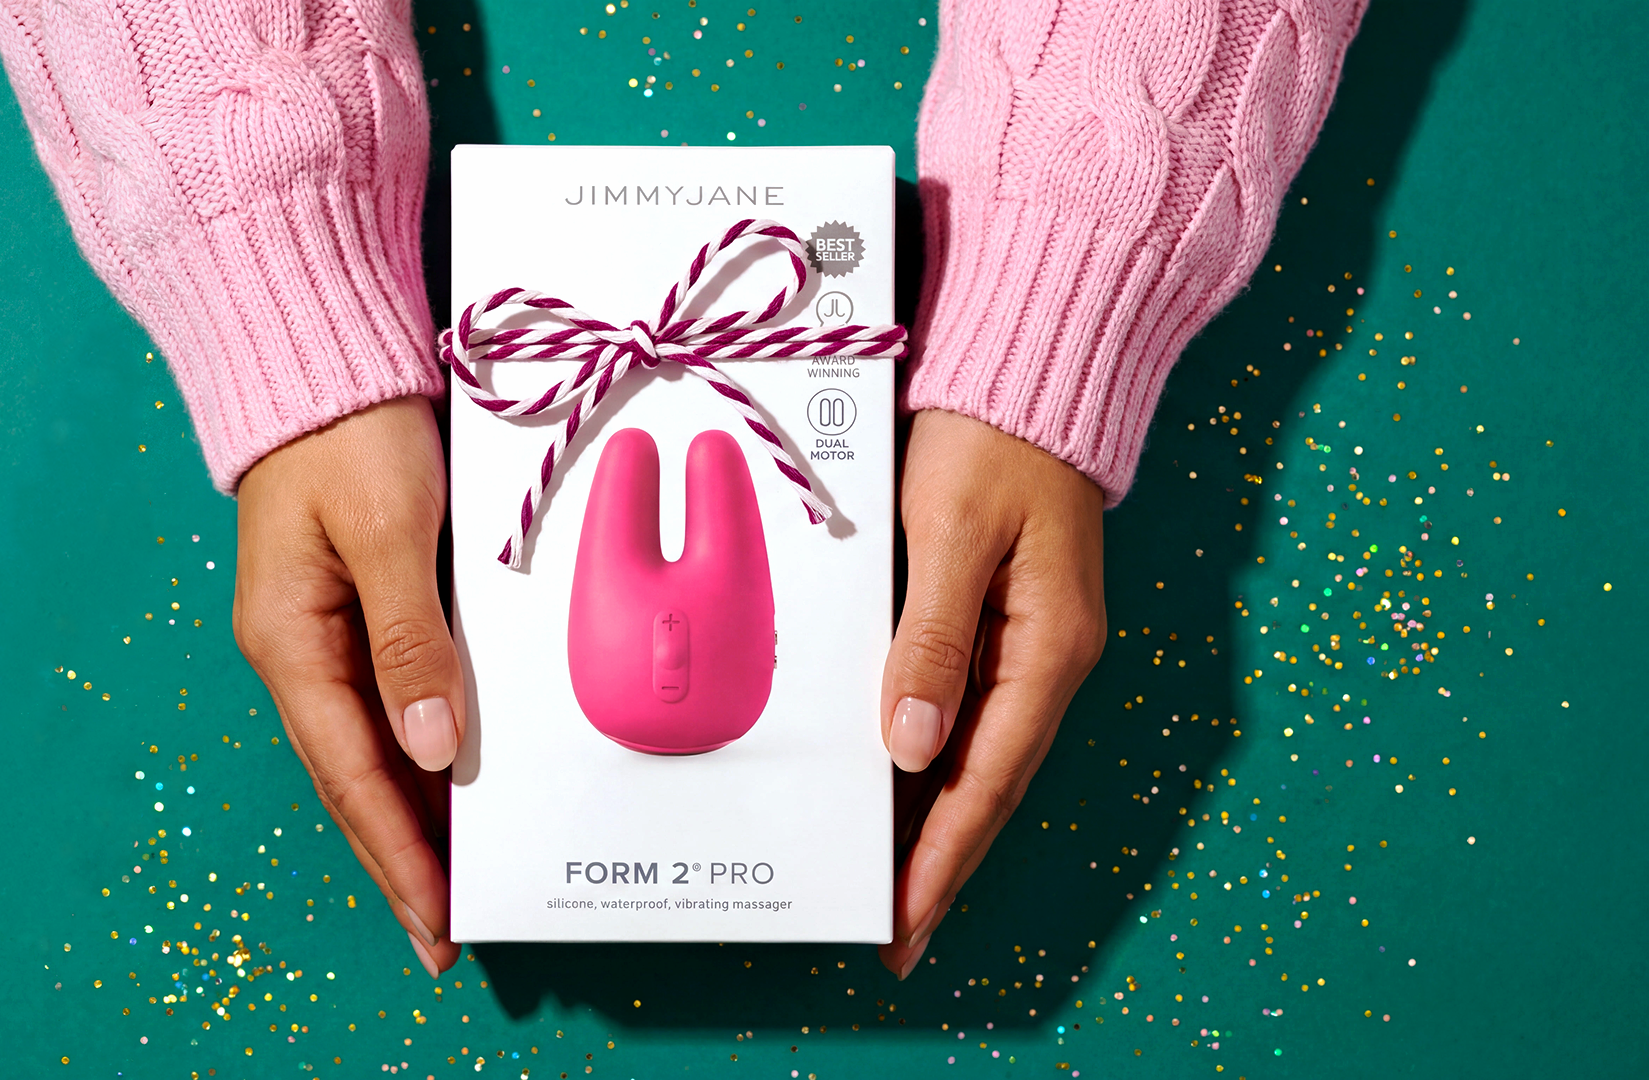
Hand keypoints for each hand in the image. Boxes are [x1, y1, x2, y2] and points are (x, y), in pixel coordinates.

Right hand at [233, 396, 464, 975]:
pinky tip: (447, 794)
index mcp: (289, 642)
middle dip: (397, 860)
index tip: (436, 919)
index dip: (396, 853)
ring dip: (406, 819)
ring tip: (452, 887)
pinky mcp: (346, 610)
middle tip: (444, 933)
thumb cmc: (346, 430)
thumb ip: (410, 640)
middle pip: (351, 780)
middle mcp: (294, 652)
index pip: (350, 775)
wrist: (316, 357)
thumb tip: (434, 748)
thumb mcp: (391, 529)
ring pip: (366, 751)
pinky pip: (379, 708)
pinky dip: (412, 761)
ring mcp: (316, 634)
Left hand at [876, 409, 1107, 976]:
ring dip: (935, 825)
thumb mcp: (950, 535)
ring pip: (977, 758)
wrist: (1037, 367)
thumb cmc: (993, 439)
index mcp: (1048, 649)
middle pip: (987, 786)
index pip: (986, 782)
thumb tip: (910, 747)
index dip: (942, 859)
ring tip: (888, 890)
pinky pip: (968, 714)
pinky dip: (934, 764)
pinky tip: (898, 795)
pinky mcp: (1004, 621)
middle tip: (894, 937)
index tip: (905, 922)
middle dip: (939, 865)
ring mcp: (1030, 643)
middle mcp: (1047, 660)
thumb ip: (930, 641)